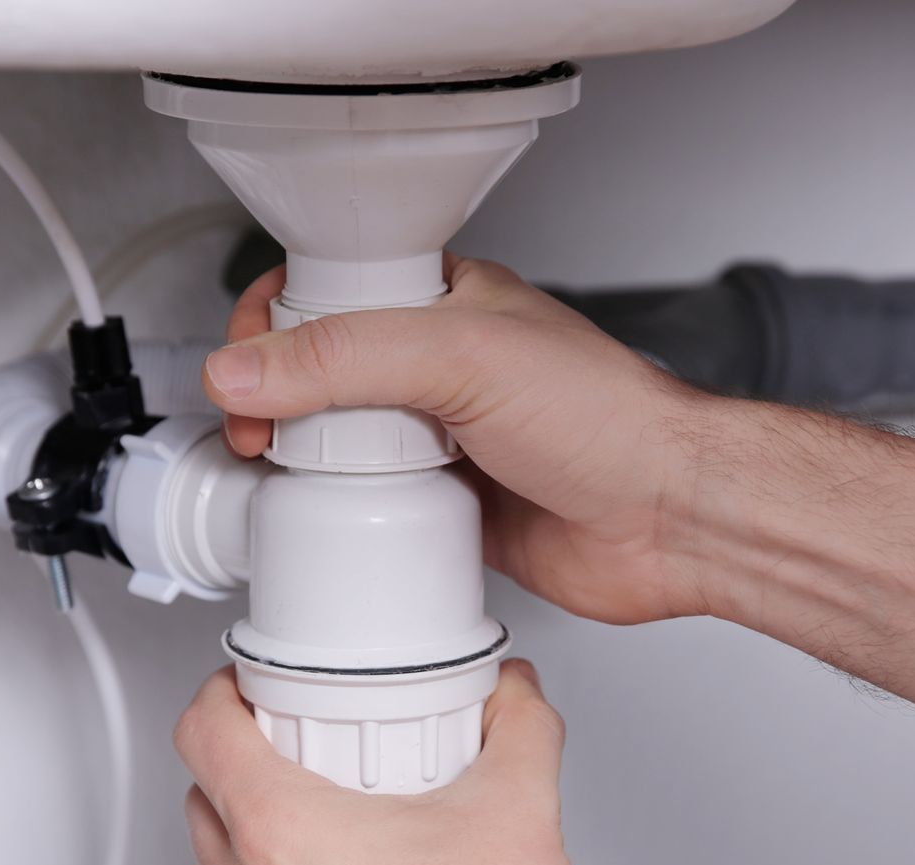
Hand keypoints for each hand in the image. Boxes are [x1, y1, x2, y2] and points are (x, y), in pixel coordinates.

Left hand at [175, 660, 586, 864]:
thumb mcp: (516, 807)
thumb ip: (519, 727)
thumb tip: (515, 699)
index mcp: (282, 832)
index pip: (204, 730)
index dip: (224, 691)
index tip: (253, 686)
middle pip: (205, 798)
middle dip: (246, 762)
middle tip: (304, 747)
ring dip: (260, 840)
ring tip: (333, 824)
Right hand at [201, 257, 719, 624]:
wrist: (671, 520)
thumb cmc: (608, 420)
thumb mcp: (462, 357)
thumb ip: (347, 355)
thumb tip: (244, 368)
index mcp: (446, 302)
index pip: (328, 290)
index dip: (272, 320)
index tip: (243, 363)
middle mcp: (439, 369)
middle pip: (321, 373)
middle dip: (272, 398)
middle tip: (255, 431)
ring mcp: (442, 441)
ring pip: (339, 446)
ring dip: (302, 462)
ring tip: (282, 475)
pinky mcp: (449, 509)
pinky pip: (370, 512)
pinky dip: (342, 519)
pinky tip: (331, 525)